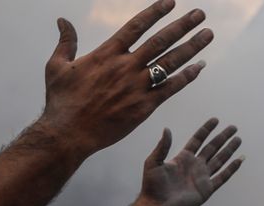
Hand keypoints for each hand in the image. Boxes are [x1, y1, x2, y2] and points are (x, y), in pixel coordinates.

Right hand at [35, 0, 213, 154]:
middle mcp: (125, 67)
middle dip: (182, 26)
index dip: (155, 12)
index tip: (171, 2)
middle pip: (160, 41)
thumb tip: (62, 20)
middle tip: (200, 14)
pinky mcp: (144, 107)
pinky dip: (186, 77)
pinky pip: (170, 88)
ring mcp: (136, 87)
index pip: (136, 26)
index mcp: (106, 54)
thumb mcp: (56, 66)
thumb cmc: (61, 101)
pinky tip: (200, 67)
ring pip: (170, 62)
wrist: (68, 134)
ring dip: (191, 47)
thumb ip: (65, 41)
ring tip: (207, 34)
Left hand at [139, 118, 243, 205]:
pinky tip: (239, 160)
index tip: (215, 120)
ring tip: (238, 139)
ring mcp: (202, 177)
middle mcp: (195, 165)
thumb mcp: (153, 162)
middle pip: (212, 148)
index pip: (198, 140)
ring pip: (219, 160)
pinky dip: (231, 169)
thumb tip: (167, 129)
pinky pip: (222, 177)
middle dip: (222, 137)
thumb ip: (162, 146)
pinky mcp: (207, 189)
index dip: (206, 129)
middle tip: (233, 127)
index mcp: (183, 158)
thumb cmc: (152, 185)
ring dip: (229, 150)